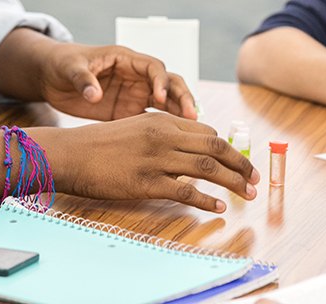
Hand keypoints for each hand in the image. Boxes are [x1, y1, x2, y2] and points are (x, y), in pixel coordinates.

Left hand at [39, 43, 197, 120]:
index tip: (159, 98)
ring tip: (193, 132)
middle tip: (192, 117)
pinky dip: (167, 128)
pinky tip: (175, 143)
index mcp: (126, 59)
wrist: (52, 77)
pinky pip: (154, 119)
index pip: (153, 67)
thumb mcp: (71, 68)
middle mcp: (136, 76)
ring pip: (167, 102)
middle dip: (182, 97)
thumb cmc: (63, 64)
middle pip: (169, 83)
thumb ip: (83, 80)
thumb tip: (94, 95)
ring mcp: (135, 94)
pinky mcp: (129, 111)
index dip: (160, 81)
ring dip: (180, 114)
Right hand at [45, 112, 258, 212]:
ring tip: (248, 193)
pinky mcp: (146, 181)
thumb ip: (161, 136)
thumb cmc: (98, 144)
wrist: (70, 153)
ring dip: (232, 180)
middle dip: (239, 163)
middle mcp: (163, 135)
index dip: (227, 147)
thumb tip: (185, 153)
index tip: (239, 162)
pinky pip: (185, 190)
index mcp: (161, 120)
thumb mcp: (134, 129)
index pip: (206, 131)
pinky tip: (218, 206)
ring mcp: (156, 158)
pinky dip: (206, 199)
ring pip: (207, 166)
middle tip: (255, 178)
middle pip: (214, 145)